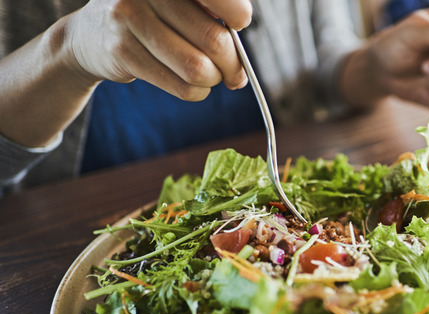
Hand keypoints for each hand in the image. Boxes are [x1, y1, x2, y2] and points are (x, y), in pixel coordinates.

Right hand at [64, 0, 252, 100]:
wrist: (90, 33)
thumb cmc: (151, 16)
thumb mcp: (178, 2)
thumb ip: (210, 13)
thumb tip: (240, 49)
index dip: (238, 14)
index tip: (238, 25)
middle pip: (214, 39)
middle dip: (233, 63)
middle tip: (234, 70)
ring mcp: (130, 18)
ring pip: (198, 68)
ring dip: (214, 80)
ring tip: (211, 76)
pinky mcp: (122, 52)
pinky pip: (180, 86)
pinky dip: (196, 92)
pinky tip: (193, 85)